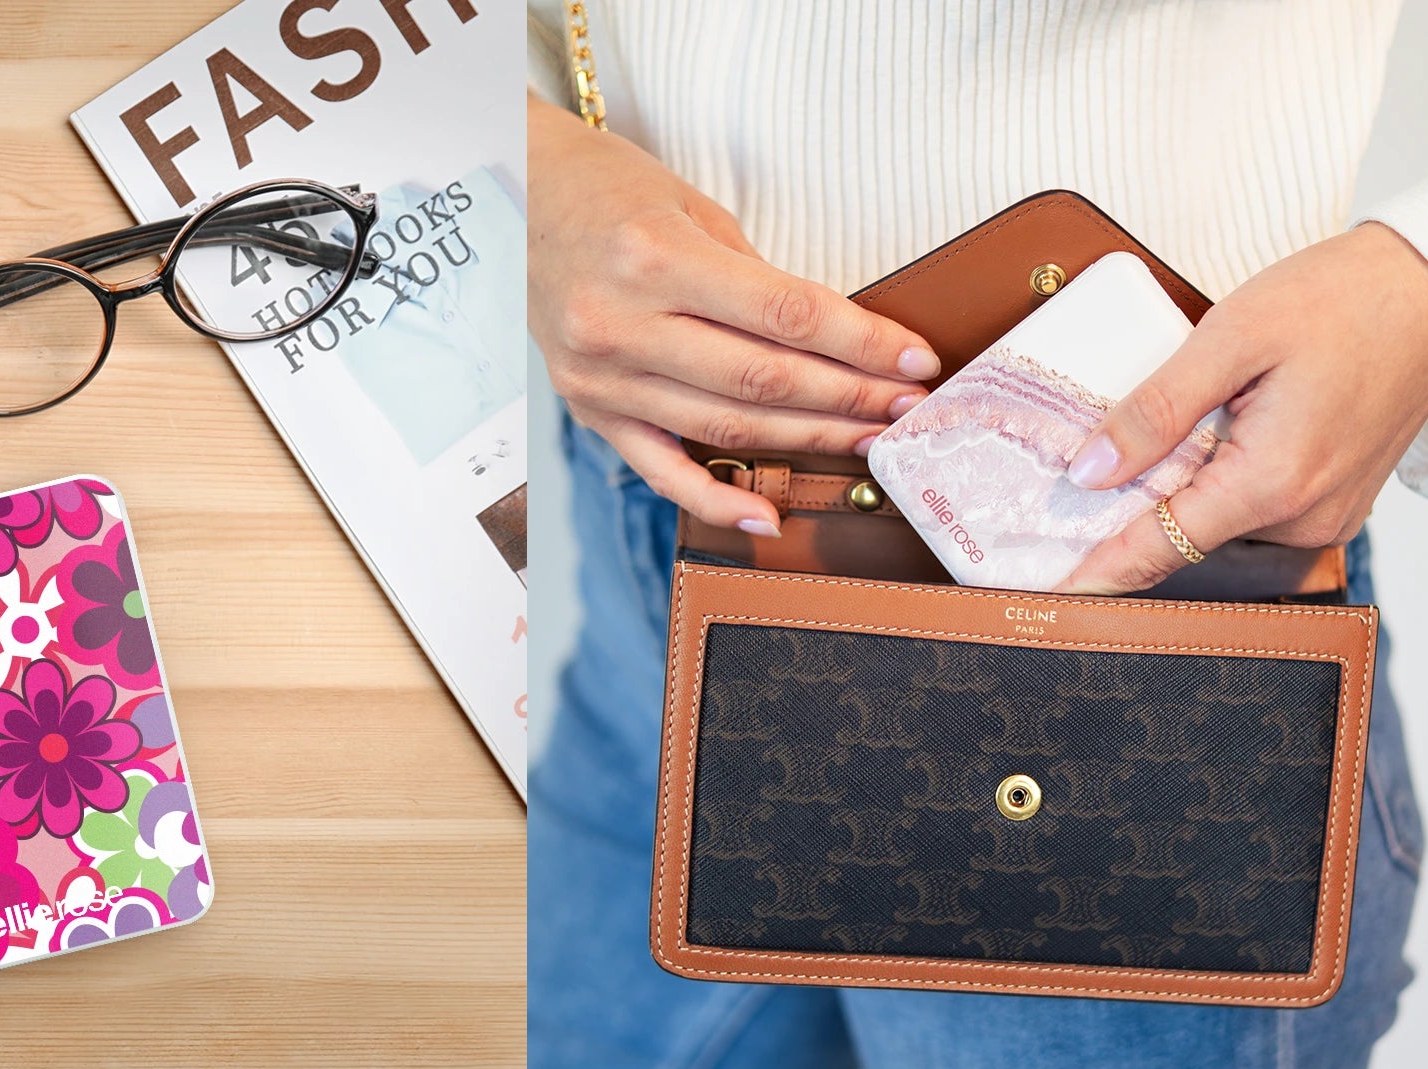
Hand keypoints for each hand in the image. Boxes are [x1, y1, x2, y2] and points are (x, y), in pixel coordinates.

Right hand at [527, 96, 938, 535]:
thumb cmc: (610, 192)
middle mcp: (623, 324)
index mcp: (655, 259)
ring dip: (808, 439)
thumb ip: (757, 279)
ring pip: (726, 427)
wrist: (514, 200)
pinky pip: (660, 470)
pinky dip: (715, 501)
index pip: (784, 314)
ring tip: (867, 439)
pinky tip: (767, 517)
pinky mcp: (590, 409)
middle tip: (907, 406)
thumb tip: (836, 342)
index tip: (913, 359)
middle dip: (849, 396)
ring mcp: (601, 377)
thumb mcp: (693, 210)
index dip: (861, 343)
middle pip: (763, 379)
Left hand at [1057, 222, 1427, 593]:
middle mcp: (1304, 518)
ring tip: (1158, 434)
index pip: (1159, 548)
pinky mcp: (1333, 501)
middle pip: (1183, 536)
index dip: (1097, 571)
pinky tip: (1209, 434)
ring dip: (1178, 489)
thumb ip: (1155, 410)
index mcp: (1274, 483)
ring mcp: (1324, 515)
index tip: (1047, 593)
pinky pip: (1252, 507)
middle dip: (1128, 512)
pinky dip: (1217, 480)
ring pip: (1216, 521)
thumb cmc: (1345, 298)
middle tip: (1074, 478)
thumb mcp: (1231, 337)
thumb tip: (1089, 470)